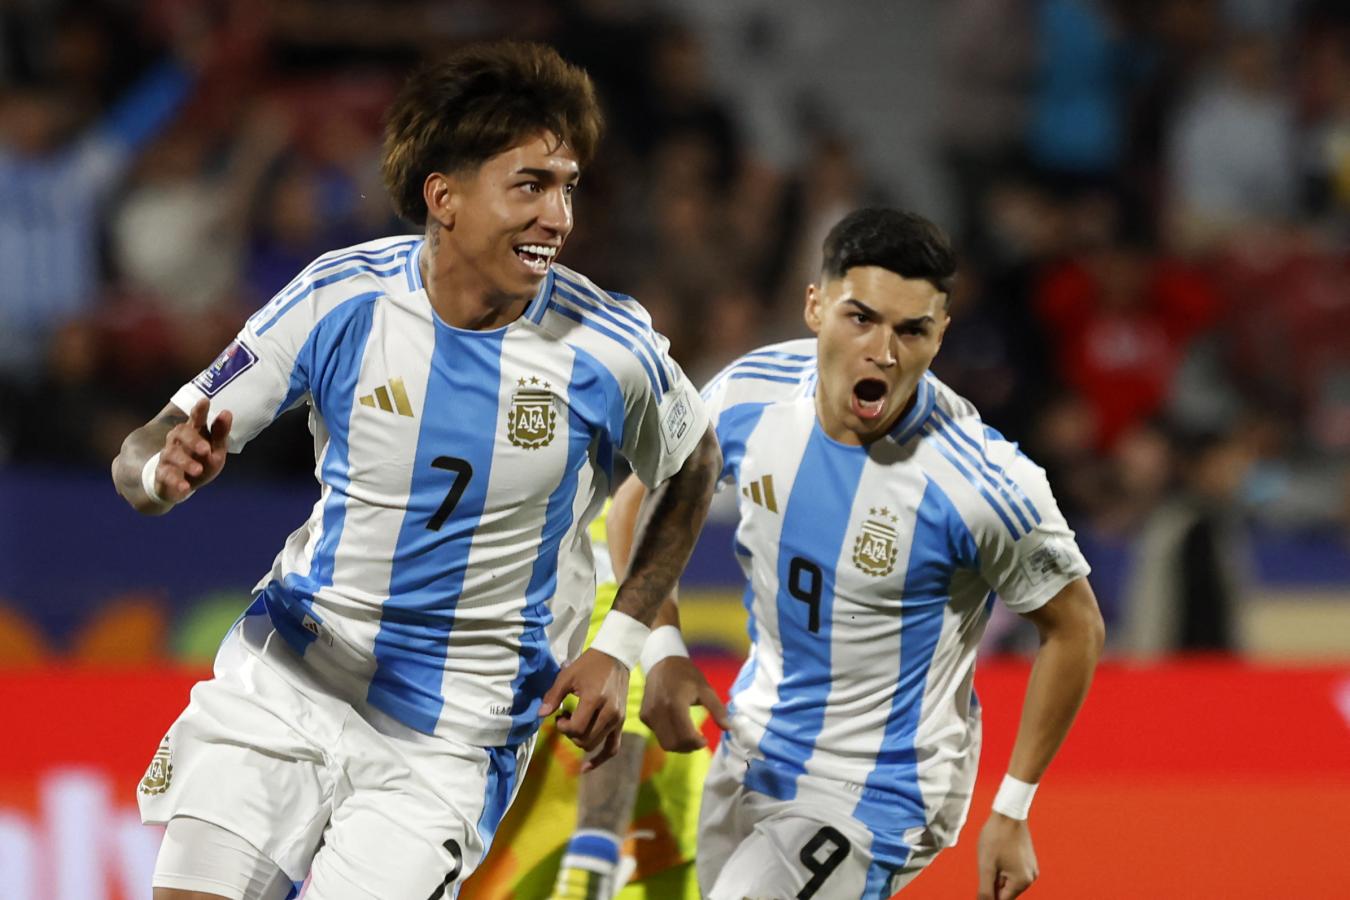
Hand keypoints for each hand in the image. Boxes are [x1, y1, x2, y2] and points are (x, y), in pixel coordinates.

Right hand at [152, 398, 231, 502]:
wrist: (180, 485)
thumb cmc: (202, 462)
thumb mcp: (216, 449)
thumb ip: (220, 433)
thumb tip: (226, 412)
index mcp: (194, 432)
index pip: (196, 418)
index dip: (199, 410)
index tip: (204, 401)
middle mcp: (178, 440)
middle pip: (181, 433)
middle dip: (193, 440)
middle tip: (205, 450)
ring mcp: (168, 456)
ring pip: (172, 454)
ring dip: (186, 462)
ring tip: (198, 470)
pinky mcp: (162, 473)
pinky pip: (166, 476)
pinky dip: (176, 482)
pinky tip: (185, 488)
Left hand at [539, 648, 629, 771]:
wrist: (615, 657)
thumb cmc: (589, 665)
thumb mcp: (567, 676)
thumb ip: (553, 696)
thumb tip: (540, 715)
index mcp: (595, 699)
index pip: (576, 728)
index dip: (562, 727)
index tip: (559, 716)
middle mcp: (609, 712)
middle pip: (585, 739)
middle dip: (570, 734)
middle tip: (566, 719)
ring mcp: (618, 719)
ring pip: (595, 744)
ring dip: (580, 739)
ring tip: (577, 724)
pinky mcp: (622, 722)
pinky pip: (613, 748)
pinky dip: (600, 759)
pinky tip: (586, 767)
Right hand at [640, 656, 730, 751]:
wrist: (662, 662)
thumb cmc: (687, 675)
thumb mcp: (706, 689)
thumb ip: (717, 709)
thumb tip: (728, 728)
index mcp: (675, 704)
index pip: (685, 736)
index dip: (697, 743)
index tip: (705, 740)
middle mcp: (659, 712)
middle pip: (672, 744)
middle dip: (687, 747)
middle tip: (697, 740)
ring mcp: (648, 715)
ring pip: (663, 743)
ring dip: (678, 745)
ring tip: (688, 735)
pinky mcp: (643, 716)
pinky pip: (657, 734)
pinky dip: (668, 735)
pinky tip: (676, 725)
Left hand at [976, 813, 1037, 899]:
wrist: (1009, 812)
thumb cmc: (996, 837)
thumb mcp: (986, 866)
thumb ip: (985, 890)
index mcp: (1021, 882)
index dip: (988, 896)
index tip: (985, 876)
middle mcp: (1030, 878)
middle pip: (1005, 891)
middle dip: (993, 882)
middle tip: (988, 862)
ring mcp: (1031, 869)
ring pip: (1008, 880)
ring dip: (997, 874)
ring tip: (993, 855)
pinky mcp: (1028, 860)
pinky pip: (1013, 871)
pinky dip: (1003, 867)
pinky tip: (998, 852)